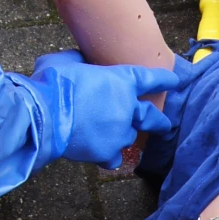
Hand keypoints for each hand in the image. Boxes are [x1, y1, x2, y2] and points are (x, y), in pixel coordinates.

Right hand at [31, 50, 179, 167]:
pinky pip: (114, 158)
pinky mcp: (109, 152)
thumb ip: (79, 61)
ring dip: (119, 136)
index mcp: (121, 81)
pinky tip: (98, 154)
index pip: (150, 79)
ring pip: (128, 137)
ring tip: (103, 135)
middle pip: (152, 117)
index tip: (175, 82)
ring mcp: (120, 132)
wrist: (43, 115)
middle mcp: (127, 108)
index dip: (163, 80)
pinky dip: (107, 156)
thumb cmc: (52, 84)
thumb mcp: (64, 61)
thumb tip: (80, 61)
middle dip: (160, 122)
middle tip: (165, 126)